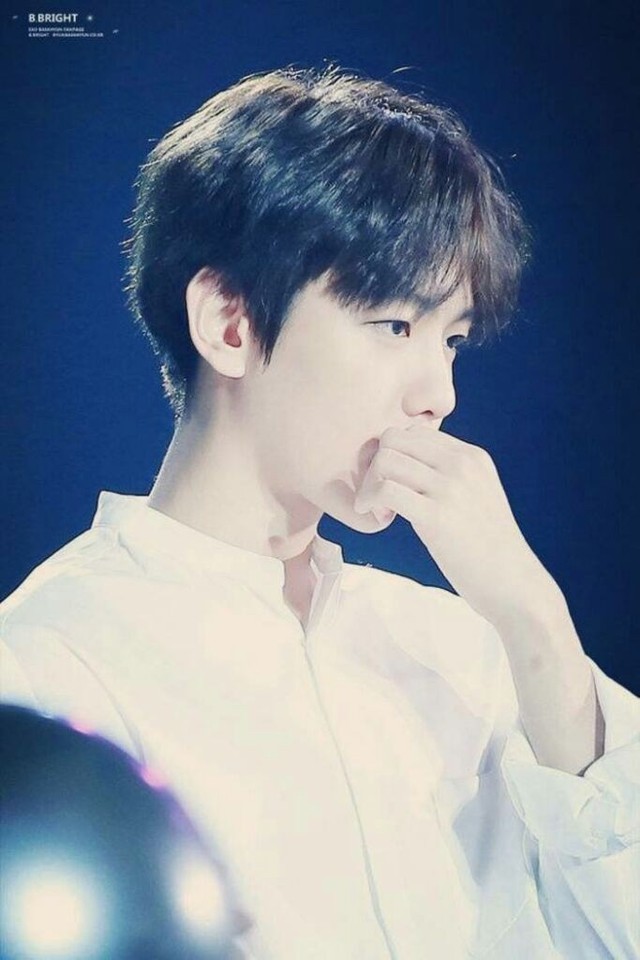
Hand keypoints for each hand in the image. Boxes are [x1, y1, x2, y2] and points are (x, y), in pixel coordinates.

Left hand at [354, 424, 554, 625]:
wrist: (514, 584)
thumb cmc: (489, 548)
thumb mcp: (477, 497)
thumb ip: (450, 476)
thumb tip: (409, 466)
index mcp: (472, 456)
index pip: (413, 431)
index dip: (394, 455)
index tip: (395, 484)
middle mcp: (462, 464)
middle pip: (393, 438)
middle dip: (374, 464)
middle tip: (378, 496)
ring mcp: (451, 488)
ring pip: (384, 459)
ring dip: (369, 484)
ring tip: (379, 510)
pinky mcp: (437, 516)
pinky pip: (385, 490)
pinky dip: (370, 501)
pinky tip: (378, 518)